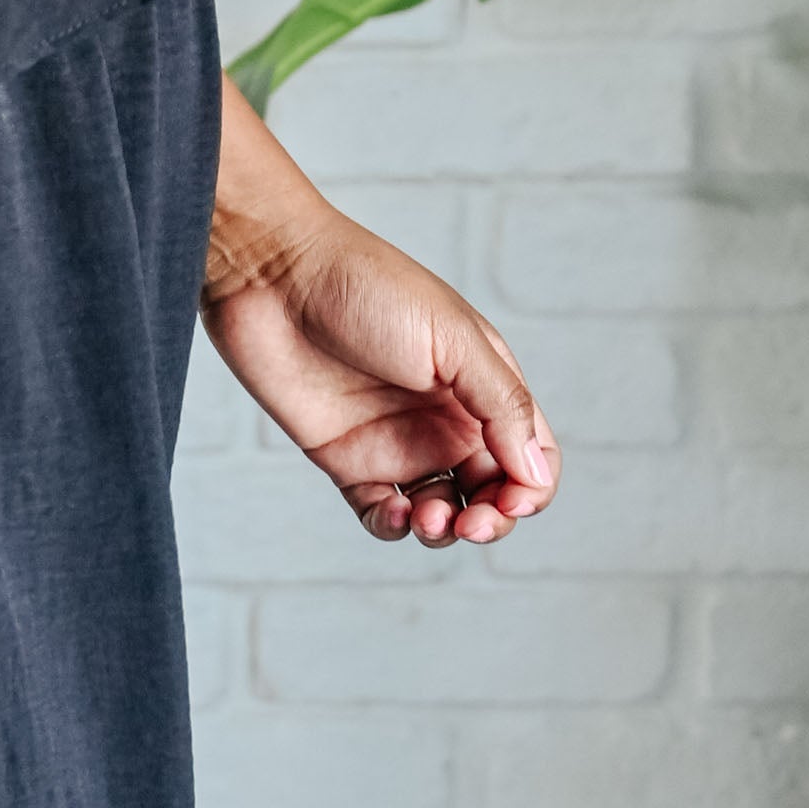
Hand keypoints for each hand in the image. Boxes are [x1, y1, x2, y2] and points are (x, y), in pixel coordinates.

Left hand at [203, 199, 555, 549]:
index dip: (532, 487)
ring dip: (444, 530)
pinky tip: (392, 512)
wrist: (274, 277)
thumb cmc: (369, 287)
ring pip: (439, 511)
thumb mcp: (454, 338)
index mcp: (483, 385)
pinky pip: (380, 512)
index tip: (514, 501)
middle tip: (470, 525)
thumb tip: (534, 470)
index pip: (531, 455)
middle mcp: (446, 418)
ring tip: (428, 517)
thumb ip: (502, 404)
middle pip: (490, 493)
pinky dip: (393, 526)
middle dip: (491, 521)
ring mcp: (395, 441)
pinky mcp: (345, 459)